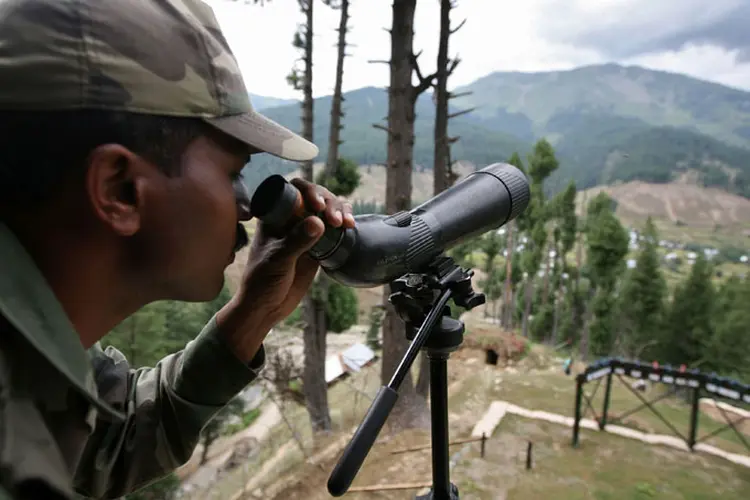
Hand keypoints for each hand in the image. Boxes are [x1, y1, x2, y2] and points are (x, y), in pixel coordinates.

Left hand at [216, 178, 354, 361]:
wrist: (267, 307)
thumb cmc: (262, 282)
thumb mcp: (278, 261)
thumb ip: (296, 241)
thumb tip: (318, 222)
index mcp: (274, 216)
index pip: (293, 190)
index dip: (309, 191)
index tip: (318, 205)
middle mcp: (291, 219)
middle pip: (315, 196)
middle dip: (329, 202)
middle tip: (335, 220)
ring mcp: (305, 232)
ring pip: (327, 210)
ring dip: (340, 210)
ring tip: (345, 224)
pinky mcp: (318, 246)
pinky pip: (334, 228)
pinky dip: (344, 224)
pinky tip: (349, 228)